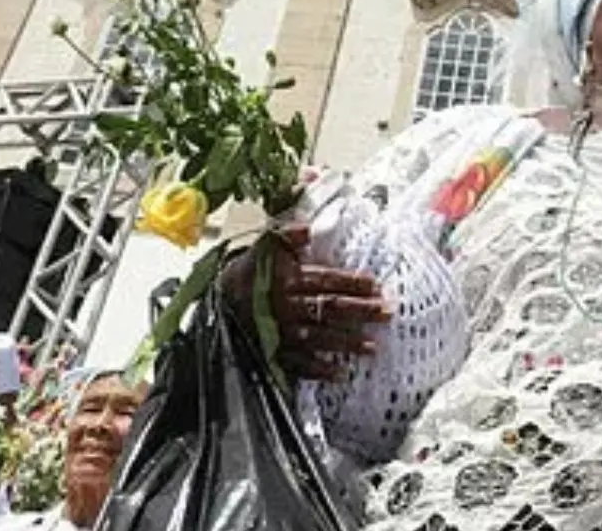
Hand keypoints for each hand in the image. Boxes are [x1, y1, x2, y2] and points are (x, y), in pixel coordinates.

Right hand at [221, 225, 390, 380]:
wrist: (214, 303)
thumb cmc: (246, 272)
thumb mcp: (262, 247)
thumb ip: (285, 235)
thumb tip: (308, 228)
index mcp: (285, 281)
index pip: (324, 281)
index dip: (351, 283)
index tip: (376, 286)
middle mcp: (285, 308)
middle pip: (328, 309)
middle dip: (360, 312)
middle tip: (387, 313)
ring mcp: (279, 334)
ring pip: (318, 339)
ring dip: (346, 343)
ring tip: (372, 347)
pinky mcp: (271, 354)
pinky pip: (298, 365)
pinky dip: (319, 370)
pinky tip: (340, 374)